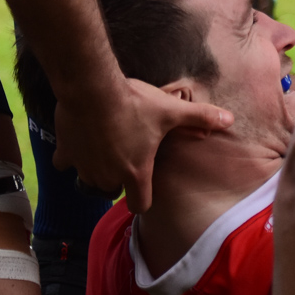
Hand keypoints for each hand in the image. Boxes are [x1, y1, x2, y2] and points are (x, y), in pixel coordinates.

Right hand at [52, 76, 231, 212]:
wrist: (92, 88)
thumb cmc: (134, 103)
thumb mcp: (171, 110)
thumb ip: (200, 118)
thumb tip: (230, 119)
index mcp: (135, 173)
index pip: (140, 205)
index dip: (143, 197)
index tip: (144, 183)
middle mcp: (107, 177)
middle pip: (113, 190)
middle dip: (118, 176)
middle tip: (125, 152)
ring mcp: (84, 167)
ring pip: (89, 177)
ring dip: (95, 165)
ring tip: (104, 141)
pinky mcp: (65, 153)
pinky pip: (65, 162)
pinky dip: (70, 154)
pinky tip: (77, 138)